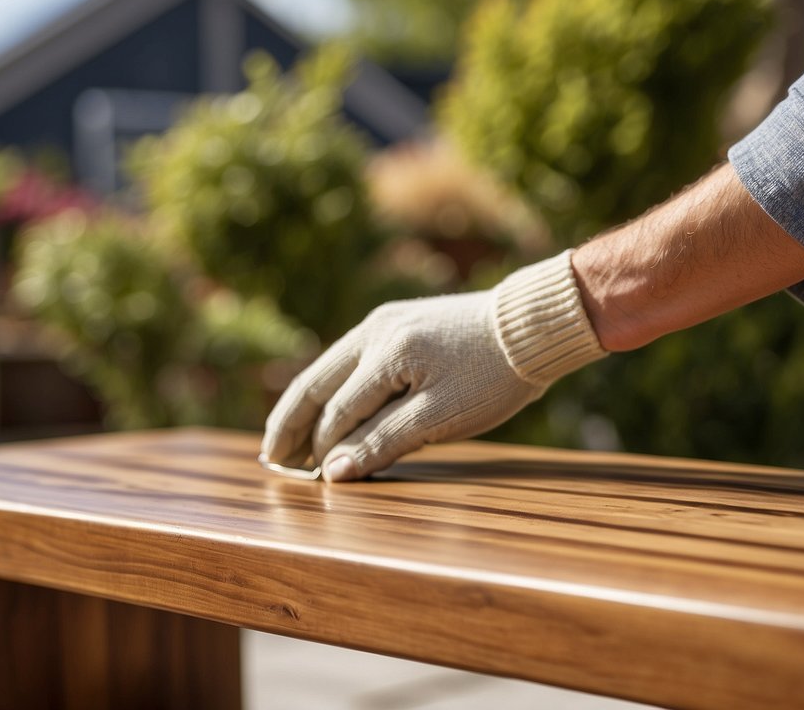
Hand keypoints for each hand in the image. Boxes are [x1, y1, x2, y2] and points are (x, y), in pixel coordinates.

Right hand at [261, 251, 606, 480]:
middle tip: (270, 459)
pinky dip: (332, 388)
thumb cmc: (494, 376)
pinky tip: (329, 407)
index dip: (321, 450)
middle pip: (315, 384)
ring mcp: (384, 322)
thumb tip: (331, 472)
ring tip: (287, 437)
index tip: (309, 482)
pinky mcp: (398, 322)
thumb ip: (383, 442)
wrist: (533, 326)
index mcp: (384, 354)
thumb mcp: (441, 418)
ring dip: (307, 405)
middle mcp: (374, 331)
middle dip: (290, 424)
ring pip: (328, 369)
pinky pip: (350, 359)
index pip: (337, 413)